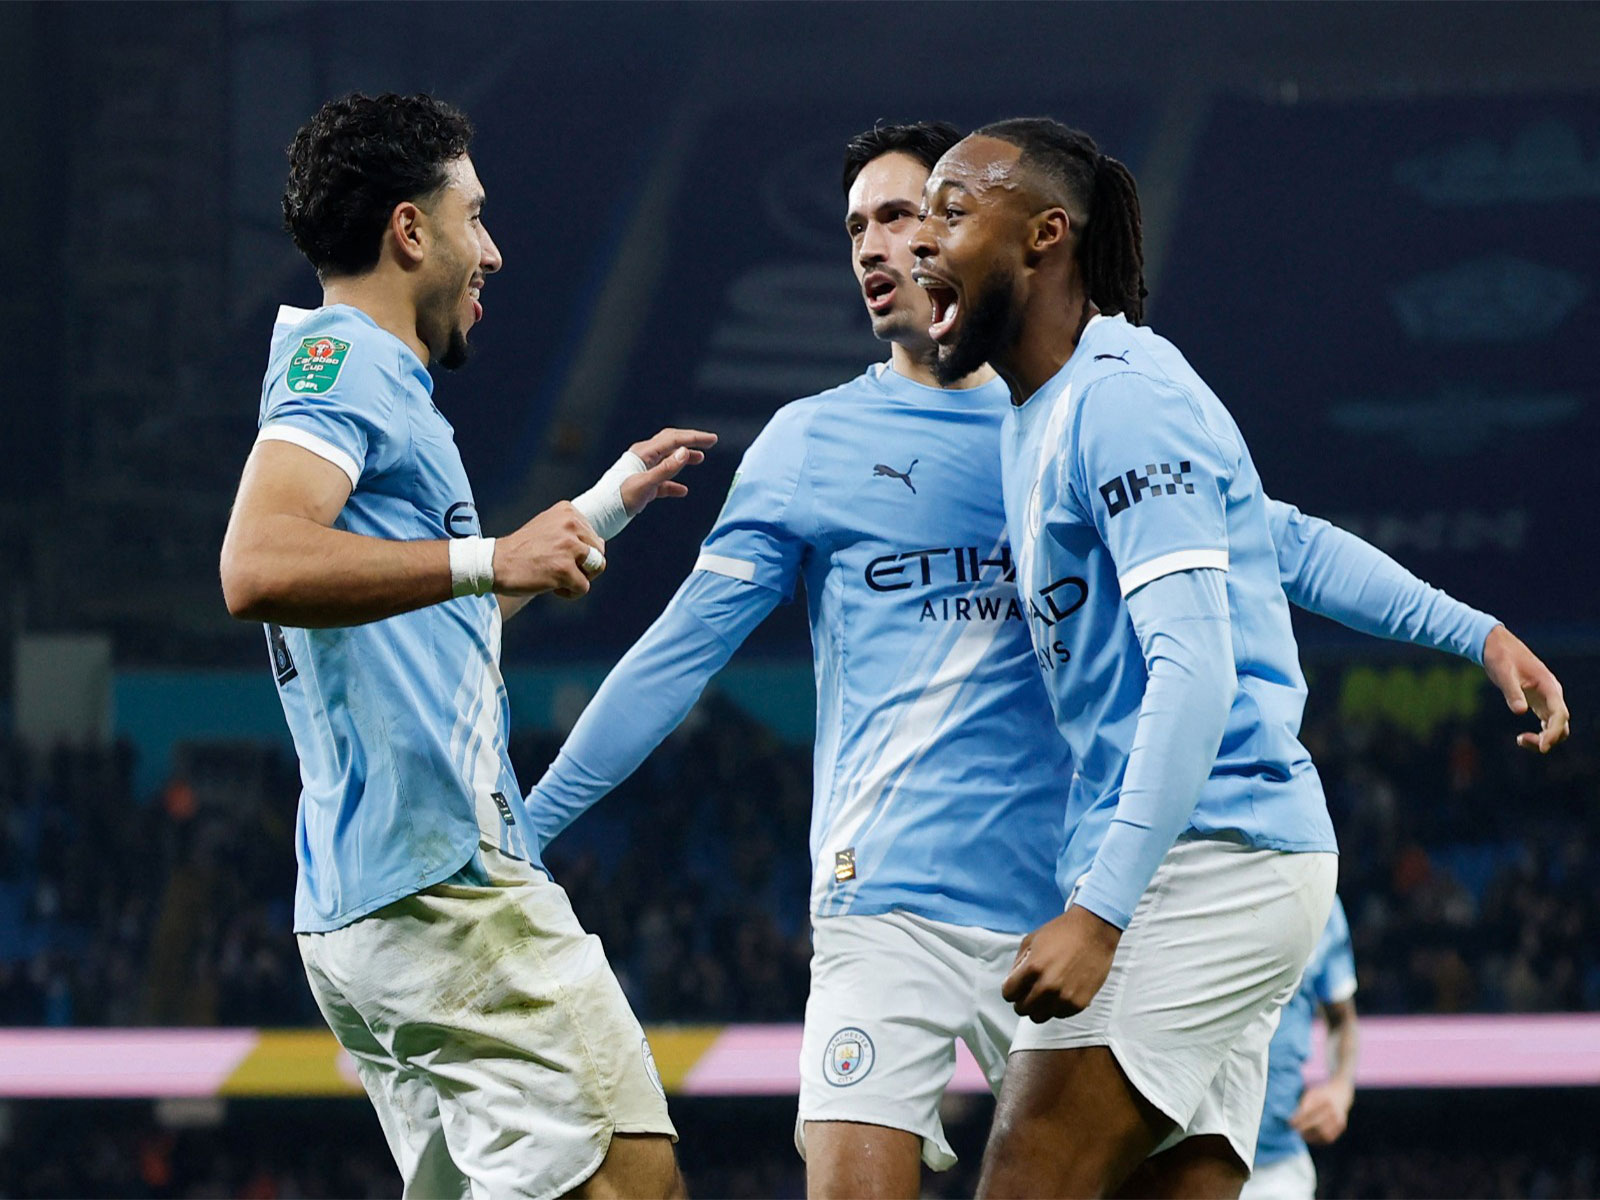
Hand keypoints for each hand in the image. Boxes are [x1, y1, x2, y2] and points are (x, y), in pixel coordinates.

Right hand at [492, 502, 604, 598]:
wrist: (493, 563)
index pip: (594, 537)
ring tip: (560, 578)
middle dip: (585, 566)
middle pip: (599, 552)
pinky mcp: (564, 569)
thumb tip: (601, 544)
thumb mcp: (548, 527)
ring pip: (597, 567)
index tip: (557, 554)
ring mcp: (569, 547)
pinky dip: (570, 593)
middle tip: (561, 569)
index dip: (580, 553)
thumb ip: (572, 531)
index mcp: (568, 511)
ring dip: (581, 578)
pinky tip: (553, 588)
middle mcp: (571, 524)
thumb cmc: (521, 550)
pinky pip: (584, 587)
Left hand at [619, 428, 717, 514]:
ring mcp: (641, 471)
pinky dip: (673, 483)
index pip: (674, 440)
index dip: (694, 438)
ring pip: (667, 460)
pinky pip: (661, 481)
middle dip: (690, 441)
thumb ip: (666, 468)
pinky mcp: (641, 486)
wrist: (600, 515)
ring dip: (683, 458)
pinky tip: (683, 491)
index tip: (712, 440)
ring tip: (699, 459)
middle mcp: (642, 458)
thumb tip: (685, 451)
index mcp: (643, 453)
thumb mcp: (646, 484)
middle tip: (709, 442)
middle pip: (670, 443)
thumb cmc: (619, 498)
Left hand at [1002, 906, 1122, 1022]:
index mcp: (1032, 969)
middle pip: (1022, 1009)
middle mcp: (1047, 986)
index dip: (1010, 989)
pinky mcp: (1079, 1003)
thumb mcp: (1031, 941)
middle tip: (1030, 990)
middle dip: (1022, 999)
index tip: (1016, 986)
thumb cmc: (1062, 932)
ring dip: (1039, 1006)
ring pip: (1039, 1016)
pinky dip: (1057, 1007)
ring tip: (1046, 993)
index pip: (1008, 994)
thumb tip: (1011, 982)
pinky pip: (1059, 1015)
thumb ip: (1017, 964)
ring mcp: (1064, 997)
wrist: (1094, 931)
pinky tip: (1061, 992)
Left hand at [1288, 1078, 1353, 1144]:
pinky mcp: (1341, 1127)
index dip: (1298, 1120)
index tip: (1290, 1123)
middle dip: (1303, 1128)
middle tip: (1294, 1130)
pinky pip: (1329, 1138)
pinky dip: (1318, 1140)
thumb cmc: (1320, 1095)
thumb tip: (1292, 1122)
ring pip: (1323, 1133)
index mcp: (1323, 1099)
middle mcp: (1333, 1110)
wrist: (1340, 1094)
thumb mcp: (1310, 1095)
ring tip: (1302, 1135)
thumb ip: (1303, 1106)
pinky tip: (1310, 1137)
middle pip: (1317, 1123)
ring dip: (1311, 1136)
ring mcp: (1339, 1119)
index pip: (1309, 1112)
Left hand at [1482, 625, 1569, 752]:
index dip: (1553, 732)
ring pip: (1556, 726)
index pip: (1560, 715)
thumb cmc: (1500, 657)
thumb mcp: (1503, 673)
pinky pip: (1547, 722)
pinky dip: (1540, 733)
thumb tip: (1519, 711)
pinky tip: (1523, 737)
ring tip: (1521, 740)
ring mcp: (1547, 699)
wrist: (1496, 645)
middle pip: (1561, 725)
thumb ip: (1512, 692)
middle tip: (1521, 740)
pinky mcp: (1539, 702)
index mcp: (1549, 686)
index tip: (1543, 747)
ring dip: (1545, 738)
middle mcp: (1552, 694)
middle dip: (1549, 738)